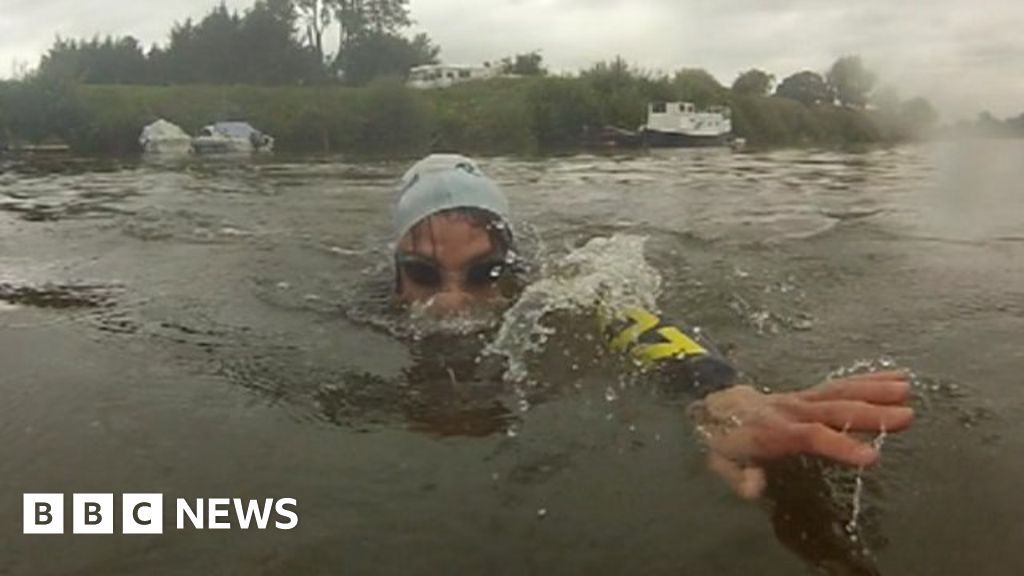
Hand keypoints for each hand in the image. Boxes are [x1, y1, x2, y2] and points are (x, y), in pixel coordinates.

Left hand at [688, 371, 913, 499]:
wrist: (716, 404)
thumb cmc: (723, 438)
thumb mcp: (720, 463)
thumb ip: (738, 476)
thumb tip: (755, 487)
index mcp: (774, 430)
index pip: (811, 436)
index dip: (840, 445)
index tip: (871, 457)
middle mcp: (793, 410)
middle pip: (834, 409)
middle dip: (870, 413)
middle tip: (906, 416)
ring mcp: (803, 398)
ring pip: (841, 391)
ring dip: (874, 390)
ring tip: (907, 389)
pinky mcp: (810, 393)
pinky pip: (840, 384)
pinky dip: (868, 379)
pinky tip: (895, 377)